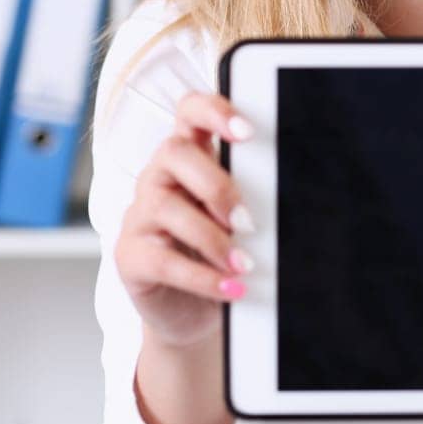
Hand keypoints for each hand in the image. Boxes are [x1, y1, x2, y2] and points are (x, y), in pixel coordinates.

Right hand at [113, 90, 258, 348]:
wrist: (195, 312)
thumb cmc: (224, 254)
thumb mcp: (242, 219)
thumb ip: (257, 197)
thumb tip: (293, 196)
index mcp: (191, 158)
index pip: (189, 112)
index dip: (213, 111)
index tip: (247, 132)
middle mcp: (159, 178)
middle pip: (173, 152)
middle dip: (215, 184)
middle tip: (247, 221)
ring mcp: (140, 216)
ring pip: (163, 206)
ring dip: (211, 237)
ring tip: (244, 265)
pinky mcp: (130, 256)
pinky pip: (161, 260)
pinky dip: (202, 277)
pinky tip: (230, 287)